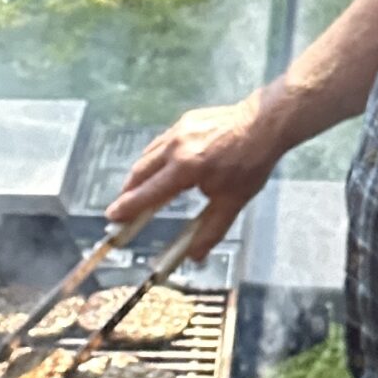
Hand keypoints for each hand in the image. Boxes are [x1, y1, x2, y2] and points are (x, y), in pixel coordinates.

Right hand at [106, 95, 281, 250]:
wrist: (264, 124)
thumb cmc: (250, 164)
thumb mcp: (232, 202)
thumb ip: (210, 231)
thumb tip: (194, 256)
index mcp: (185, 168)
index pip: (148, 193)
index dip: (128, 207)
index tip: (112, 217)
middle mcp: (176, 147)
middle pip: (140, 172)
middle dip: (129, 192)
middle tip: (123, 208)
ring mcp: (178, 130)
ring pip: (148, 155)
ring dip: (139, 175)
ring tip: (139, 191)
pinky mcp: (184, 121)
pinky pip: (160, 143)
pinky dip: (154, 158)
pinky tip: (160, 167)